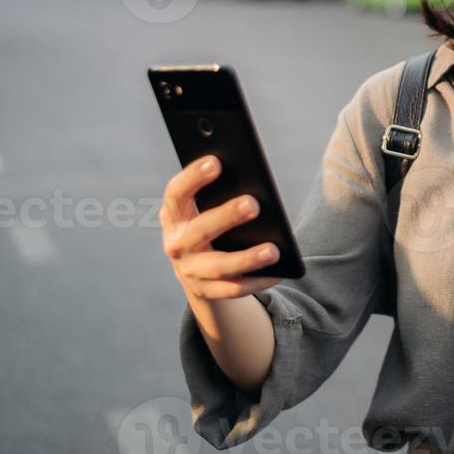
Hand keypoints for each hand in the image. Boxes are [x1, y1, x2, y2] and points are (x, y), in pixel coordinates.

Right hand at [160, 154, 282, 300]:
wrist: (195, 272)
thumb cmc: (207, 226)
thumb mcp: (204, 209)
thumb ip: (219, 192)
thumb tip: (251, 174)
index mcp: (174, 216)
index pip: (176, 193)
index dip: (193, 177)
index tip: (216, 162)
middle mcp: (176, 244)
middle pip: (200, 230)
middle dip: (226, 216)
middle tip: (254, 204)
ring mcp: (190, 271)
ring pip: (219, 266)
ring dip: (247, 259)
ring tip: (274, 250)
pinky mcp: (206, 292)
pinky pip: (234, 289)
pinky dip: (258, 281)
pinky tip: (279, 271)